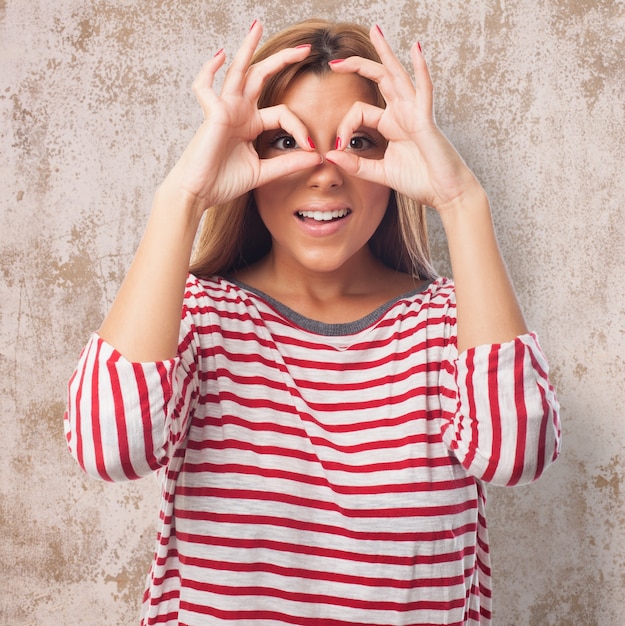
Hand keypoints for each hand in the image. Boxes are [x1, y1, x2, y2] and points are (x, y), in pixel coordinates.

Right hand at [163, 22, 321, 216]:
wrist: (198, 194)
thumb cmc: (223, 183)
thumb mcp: (262, 172)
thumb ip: (288, 163)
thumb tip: (317, 157)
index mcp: (250, 124)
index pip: (283, 114)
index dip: (300, 128)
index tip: (312, 148)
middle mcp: (238, 112)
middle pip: (262, 77)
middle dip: (283, 60)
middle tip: (305, 48)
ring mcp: (224, 109)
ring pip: (238, 71)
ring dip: (247, 48)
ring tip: (257, 25)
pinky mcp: (212, 114)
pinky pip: (205, 86)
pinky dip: (209, 69)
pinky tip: (220, 55)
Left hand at [326, 26, 483, 215]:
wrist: (445, 193)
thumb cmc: (420, 181)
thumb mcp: (381, 174)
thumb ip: (356, 165)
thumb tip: (331, 155)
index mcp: (391, 124)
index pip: (359, 111)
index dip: (344, 125)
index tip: (338, 146)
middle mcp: (402, 113)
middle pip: (379, 80)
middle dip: (358, 66)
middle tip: (335, 61)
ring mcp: (415, 113)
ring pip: (398, 75)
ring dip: (386, 53)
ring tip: (375, 31)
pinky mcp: (427, 120)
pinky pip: (424, 90)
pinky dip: (421, 70)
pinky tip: (415, 50)